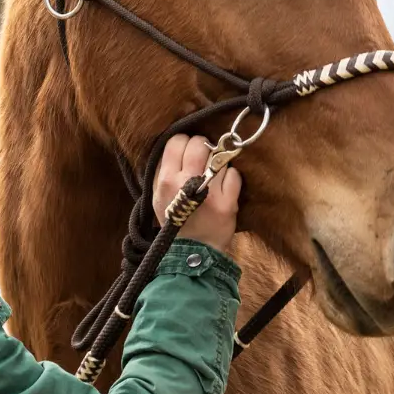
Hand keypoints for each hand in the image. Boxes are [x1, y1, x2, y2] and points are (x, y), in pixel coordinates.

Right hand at [152, 134, 241, 254]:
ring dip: (218, 166)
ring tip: (213, 180)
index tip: (189, 154)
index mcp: (166, 180)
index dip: (185, 144)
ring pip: (219, 158)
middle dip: (204, 150)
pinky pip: (234, 174)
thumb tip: (179, 144)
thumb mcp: (158, 196)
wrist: (192, 252)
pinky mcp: (227, 203)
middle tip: (204, 162)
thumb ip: (164, 170)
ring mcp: (209, 192)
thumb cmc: (175, 221)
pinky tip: (224, 190)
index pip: (177, 141)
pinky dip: (232, 179)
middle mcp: (186, 183)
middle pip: (200, 143)